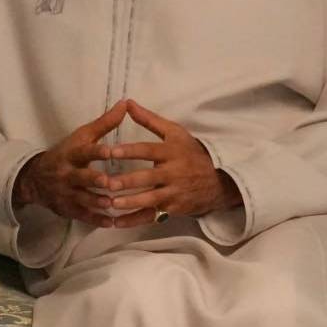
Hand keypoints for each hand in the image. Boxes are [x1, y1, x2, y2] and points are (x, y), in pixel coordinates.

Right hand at [12, 100, 130, 227]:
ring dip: (97, 202)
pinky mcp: (68, 208)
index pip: (84, 152)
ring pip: (82, 199)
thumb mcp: (81, 136)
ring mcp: (66, 193)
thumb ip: (105, 124)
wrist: (36, 178)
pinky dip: (96, 220)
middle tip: (110, 183)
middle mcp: (67, 174)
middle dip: (94, 181)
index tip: (111, 151)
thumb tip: (126, 104)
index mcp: (71, 154)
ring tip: (112, 204)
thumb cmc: (66, 153)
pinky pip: (82, 216)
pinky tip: (111, 222)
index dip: (96, 152)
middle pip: (81, 178)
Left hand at [105, 100, 241, 226]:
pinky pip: (151, 216)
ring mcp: (174, 193)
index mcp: (171, 152)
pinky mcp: (173, 209)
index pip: (148, 151)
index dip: (130, 151)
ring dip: (130, 203)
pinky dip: (133, 220)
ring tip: (110, 204)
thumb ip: (149, 120)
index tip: (110, 152)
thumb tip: (127, 102)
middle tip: (107, 182)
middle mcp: (173, 173)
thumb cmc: (191, 152)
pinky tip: (116, 223)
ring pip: (150, 200)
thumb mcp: (175, 133)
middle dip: (127, 181)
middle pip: (148, 178)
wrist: (220, 181)